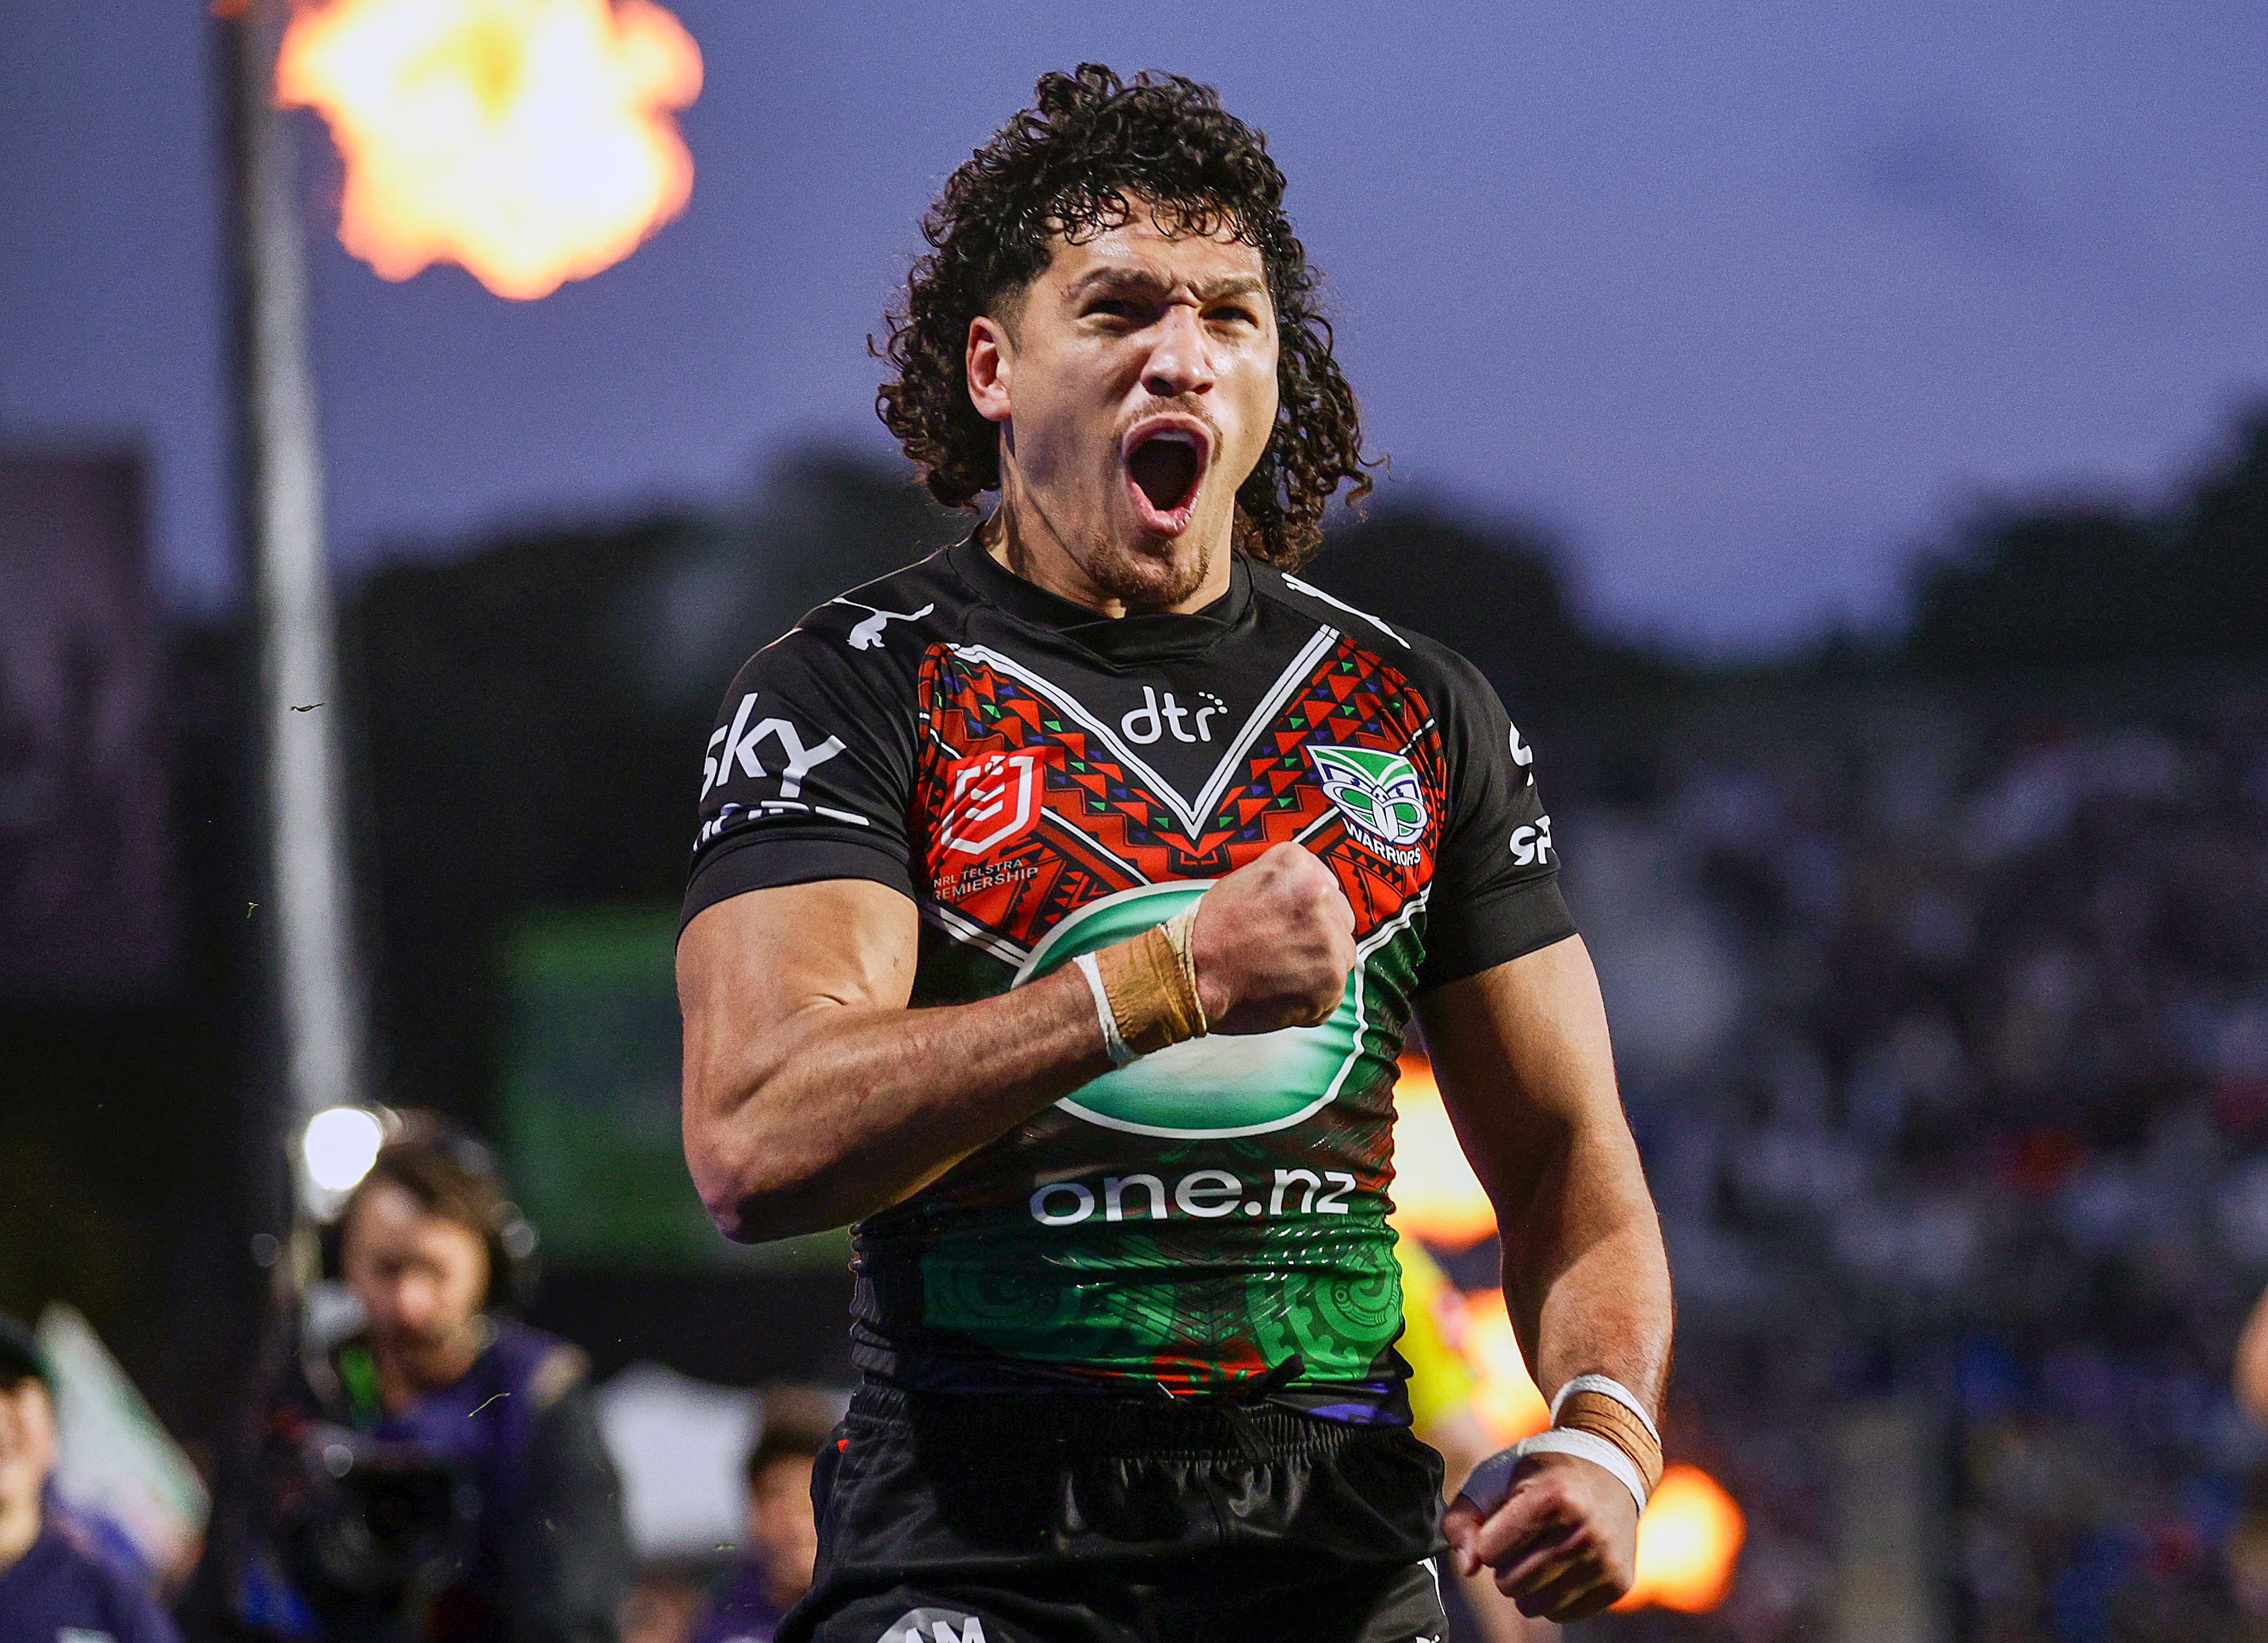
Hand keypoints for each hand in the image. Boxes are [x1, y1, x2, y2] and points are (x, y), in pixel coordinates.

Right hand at [1188, 843, 1356, 1033]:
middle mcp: (1320, 893)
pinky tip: (1281, 994)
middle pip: (1339, 920)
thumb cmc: (1209, 932)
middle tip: (1282, 953)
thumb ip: (1285, 884)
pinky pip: (1332, 992)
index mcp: (1298, 864)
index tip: (1287, 927)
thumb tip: (1315, 897)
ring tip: (1278, 975)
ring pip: (1340, 956)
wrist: (1192, 974)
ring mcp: (1330, 937)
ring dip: (1317, 968)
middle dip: (1318, 938)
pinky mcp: (1331, 978)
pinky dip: (1312, 999)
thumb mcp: (1244, 881)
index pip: (1326, 888)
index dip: (1307, 913)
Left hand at [1444, 1449, 1639, 1622]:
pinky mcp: (1618, 1583)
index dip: (1489, 1539)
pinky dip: (1553, 1596)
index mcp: (1554, 1497)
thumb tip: (1467, 1567)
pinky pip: (1562, 1614)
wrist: (1609, 1467)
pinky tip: (1563, 1565)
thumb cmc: (1540, 1474)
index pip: (1489, 1552)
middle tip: (1523, 1539)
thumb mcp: (1493, 1478)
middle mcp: (1586, 1531)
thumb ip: (1463, 1518)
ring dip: (1527, 1585)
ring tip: (1541, 1552)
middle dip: (1505, 1565)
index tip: (1506, 1521)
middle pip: (1510, 1584)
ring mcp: (1606, 1560)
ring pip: (1535, 1606)